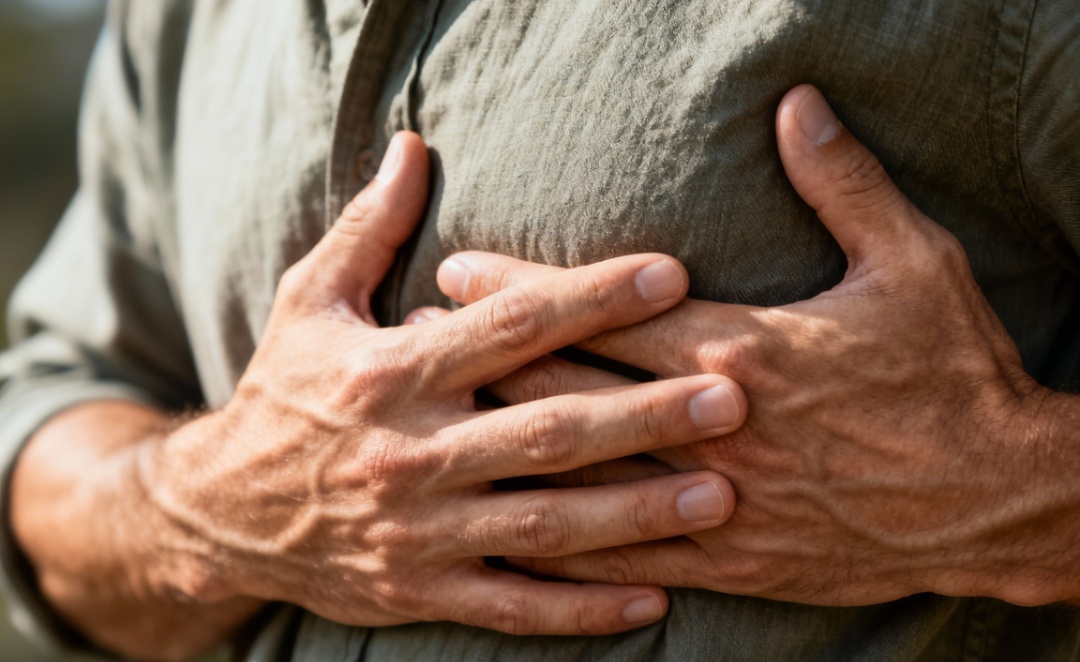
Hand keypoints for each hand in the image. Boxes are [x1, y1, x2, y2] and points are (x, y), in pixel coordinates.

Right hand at [140, 132, 747, 635]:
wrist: (215, 512)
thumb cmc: (281, 392)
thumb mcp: (310, 299)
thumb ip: (372, 227)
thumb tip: (414, 145)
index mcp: (390, 372)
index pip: (509, 328)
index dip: (592, 299)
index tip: (670, 276)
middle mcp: (409, 452)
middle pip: (545, 430)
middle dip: (643, 413)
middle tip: (730, 396)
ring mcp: (417, 532)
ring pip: (543, 524)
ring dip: (635, 513)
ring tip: (718, 494)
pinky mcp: (418, 592)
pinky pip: (512, 606)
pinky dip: (581, 611)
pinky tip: (653, 599)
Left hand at [424, 86, 1075, 606]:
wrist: (997, 499)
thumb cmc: (953, 377)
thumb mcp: (912, 263)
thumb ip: (844, 184)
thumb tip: (796, 107)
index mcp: (741, 349)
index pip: (601, 313)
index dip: (519, 291)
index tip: (456, 272)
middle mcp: (710, 425)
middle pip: (569, 387)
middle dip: (485, 361)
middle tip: (415, 340)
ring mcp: (713, 499)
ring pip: (581, 473)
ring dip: (501, 445)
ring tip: (437, 425)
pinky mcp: (730, 557)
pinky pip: (625, 554)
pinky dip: (561, 543)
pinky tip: (508, 536)